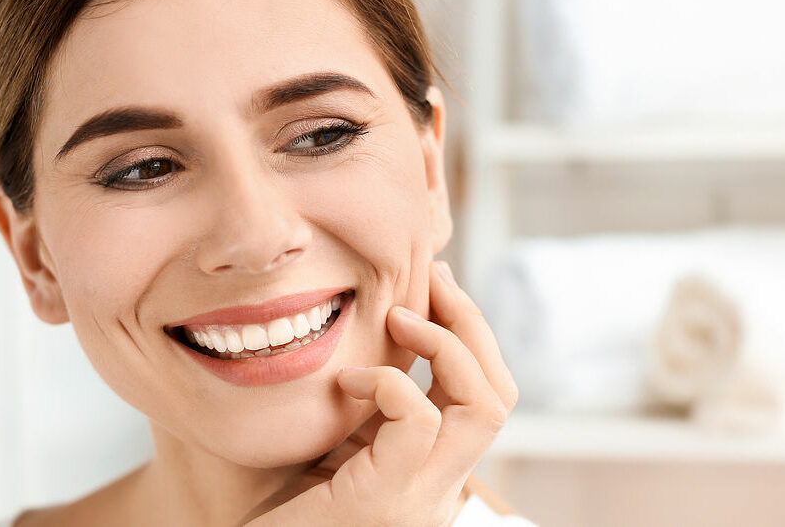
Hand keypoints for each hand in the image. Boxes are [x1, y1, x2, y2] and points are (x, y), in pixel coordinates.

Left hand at [240, 261, 518, 525]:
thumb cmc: (284, 505)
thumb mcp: (341, 441)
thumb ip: (371, 405)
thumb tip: (384, 330)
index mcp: (436, 470)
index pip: (489, 396)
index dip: (472, 335)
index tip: (434, 287)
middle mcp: (441, 487)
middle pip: (500, 394)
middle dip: (472, 324)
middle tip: (433, 279)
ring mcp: (419, 498)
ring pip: (483, 405)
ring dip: (445, 343)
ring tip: (398, 318)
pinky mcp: (382, 499)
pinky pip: (416, 420)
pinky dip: (388, 382)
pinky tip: (347, 380)